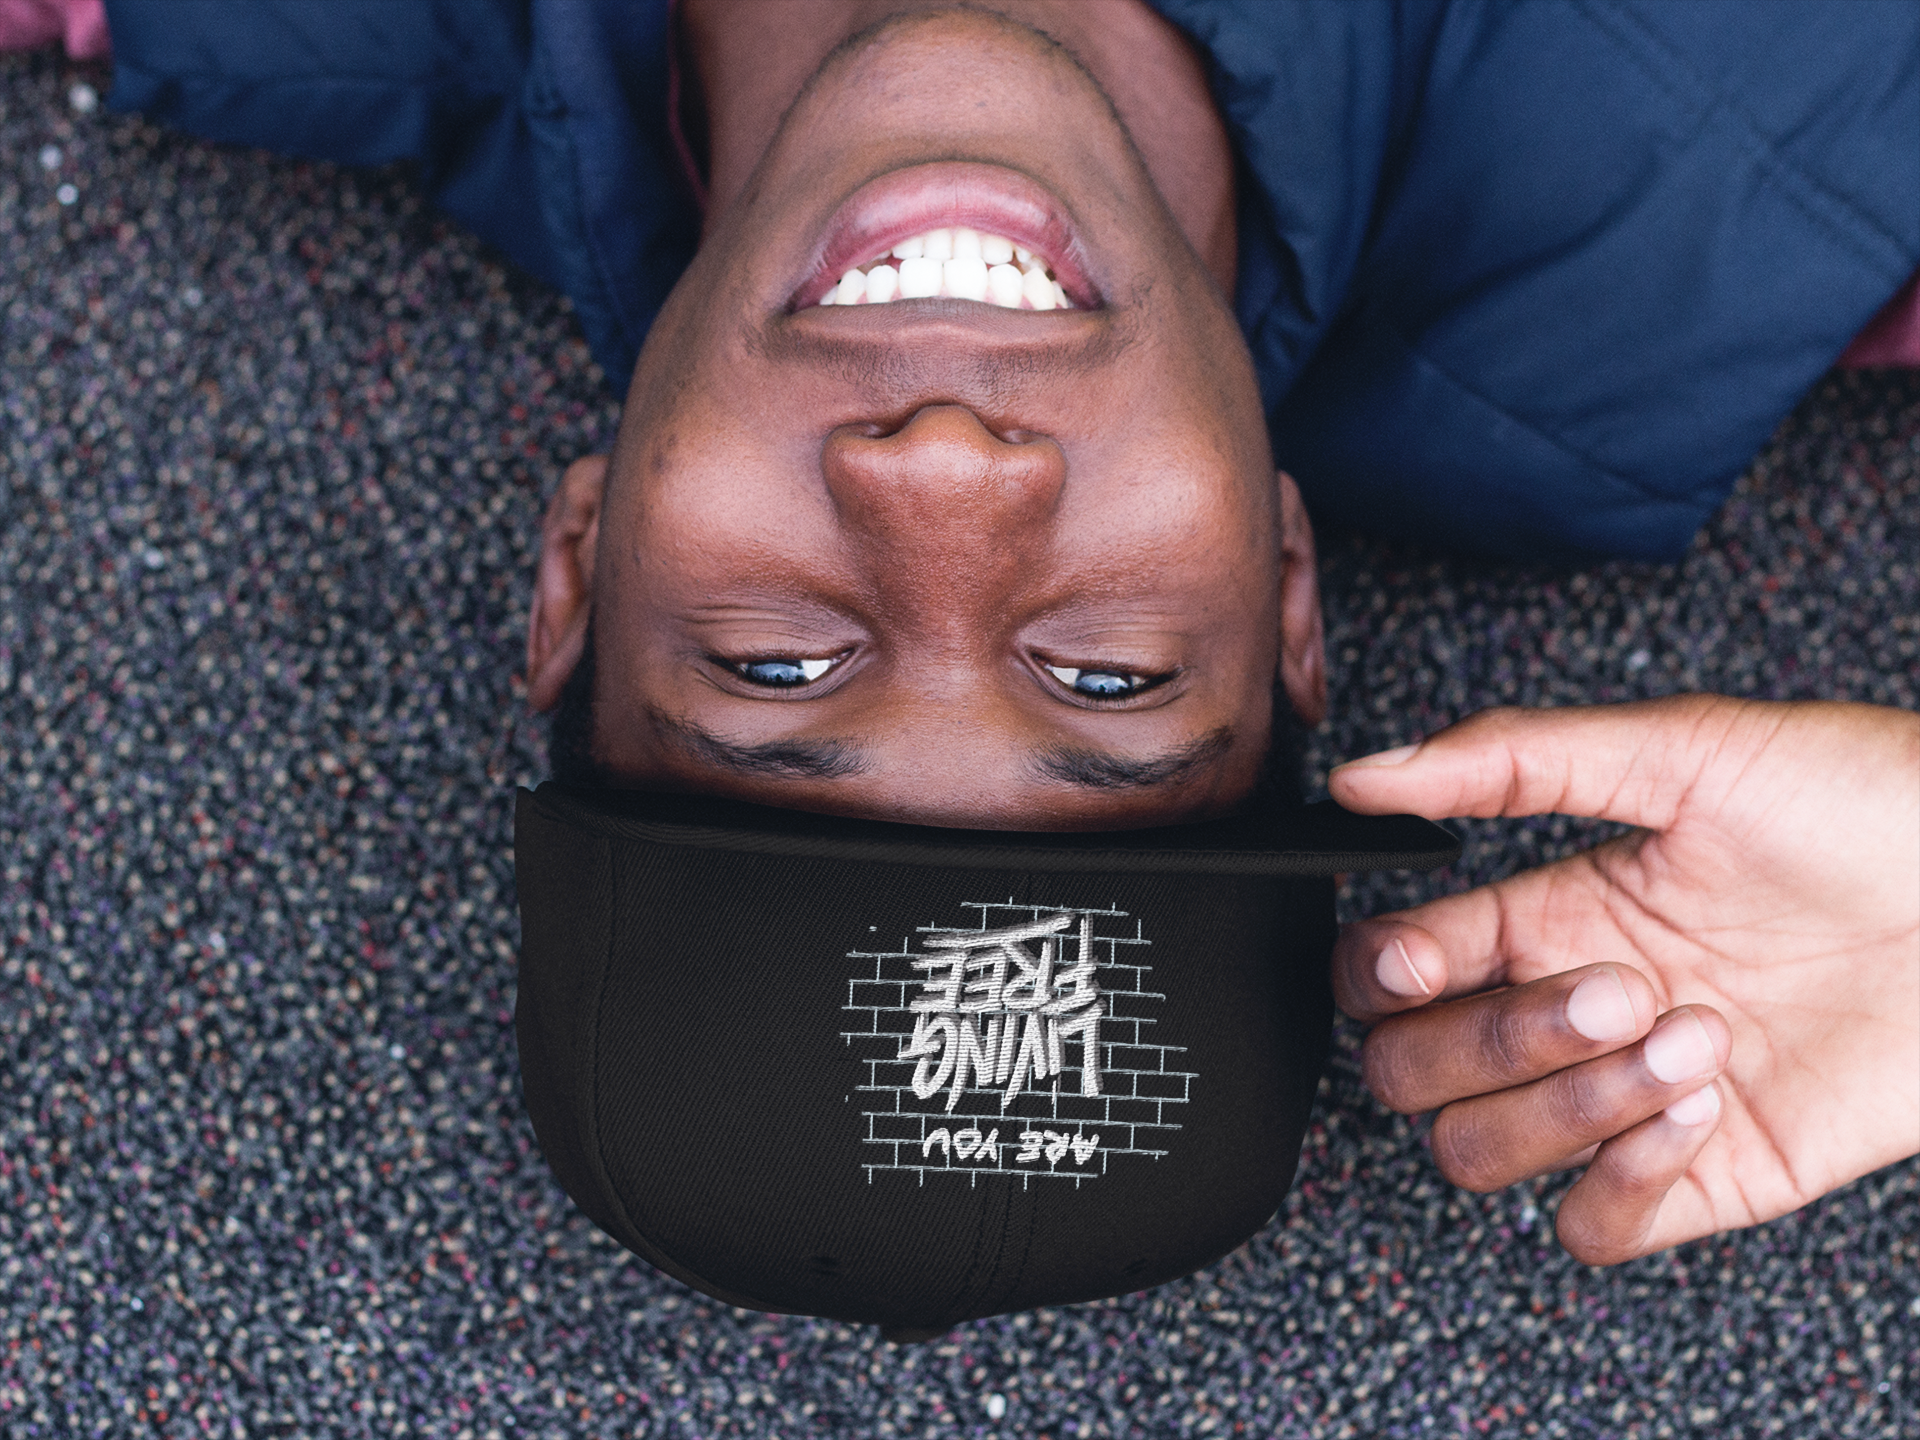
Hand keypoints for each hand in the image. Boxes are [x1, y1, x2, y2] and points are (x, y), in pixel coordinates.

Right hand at [1327, 695, 1919, 1264]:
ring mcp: (1629, 1098)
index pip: (1392, 965)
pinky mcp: (1706, 1174)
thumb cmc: (1873, 809)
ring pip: (1482, 1152)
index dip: (1390, 973)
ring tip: (1691, 1038)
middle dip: (1498, 1039)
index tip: (1434, 961)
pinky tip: (1703, 1107)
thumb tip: (1367, 773)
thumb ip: (1515, 758)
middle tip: (1617, 989)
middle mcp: (1570, 1009)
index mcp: (1548, 911)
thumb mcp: (1689, 750)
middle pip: (1414, 1072)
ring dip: (1570, 1105)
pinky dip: (1622, 1180)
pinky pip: (1590, 1224)